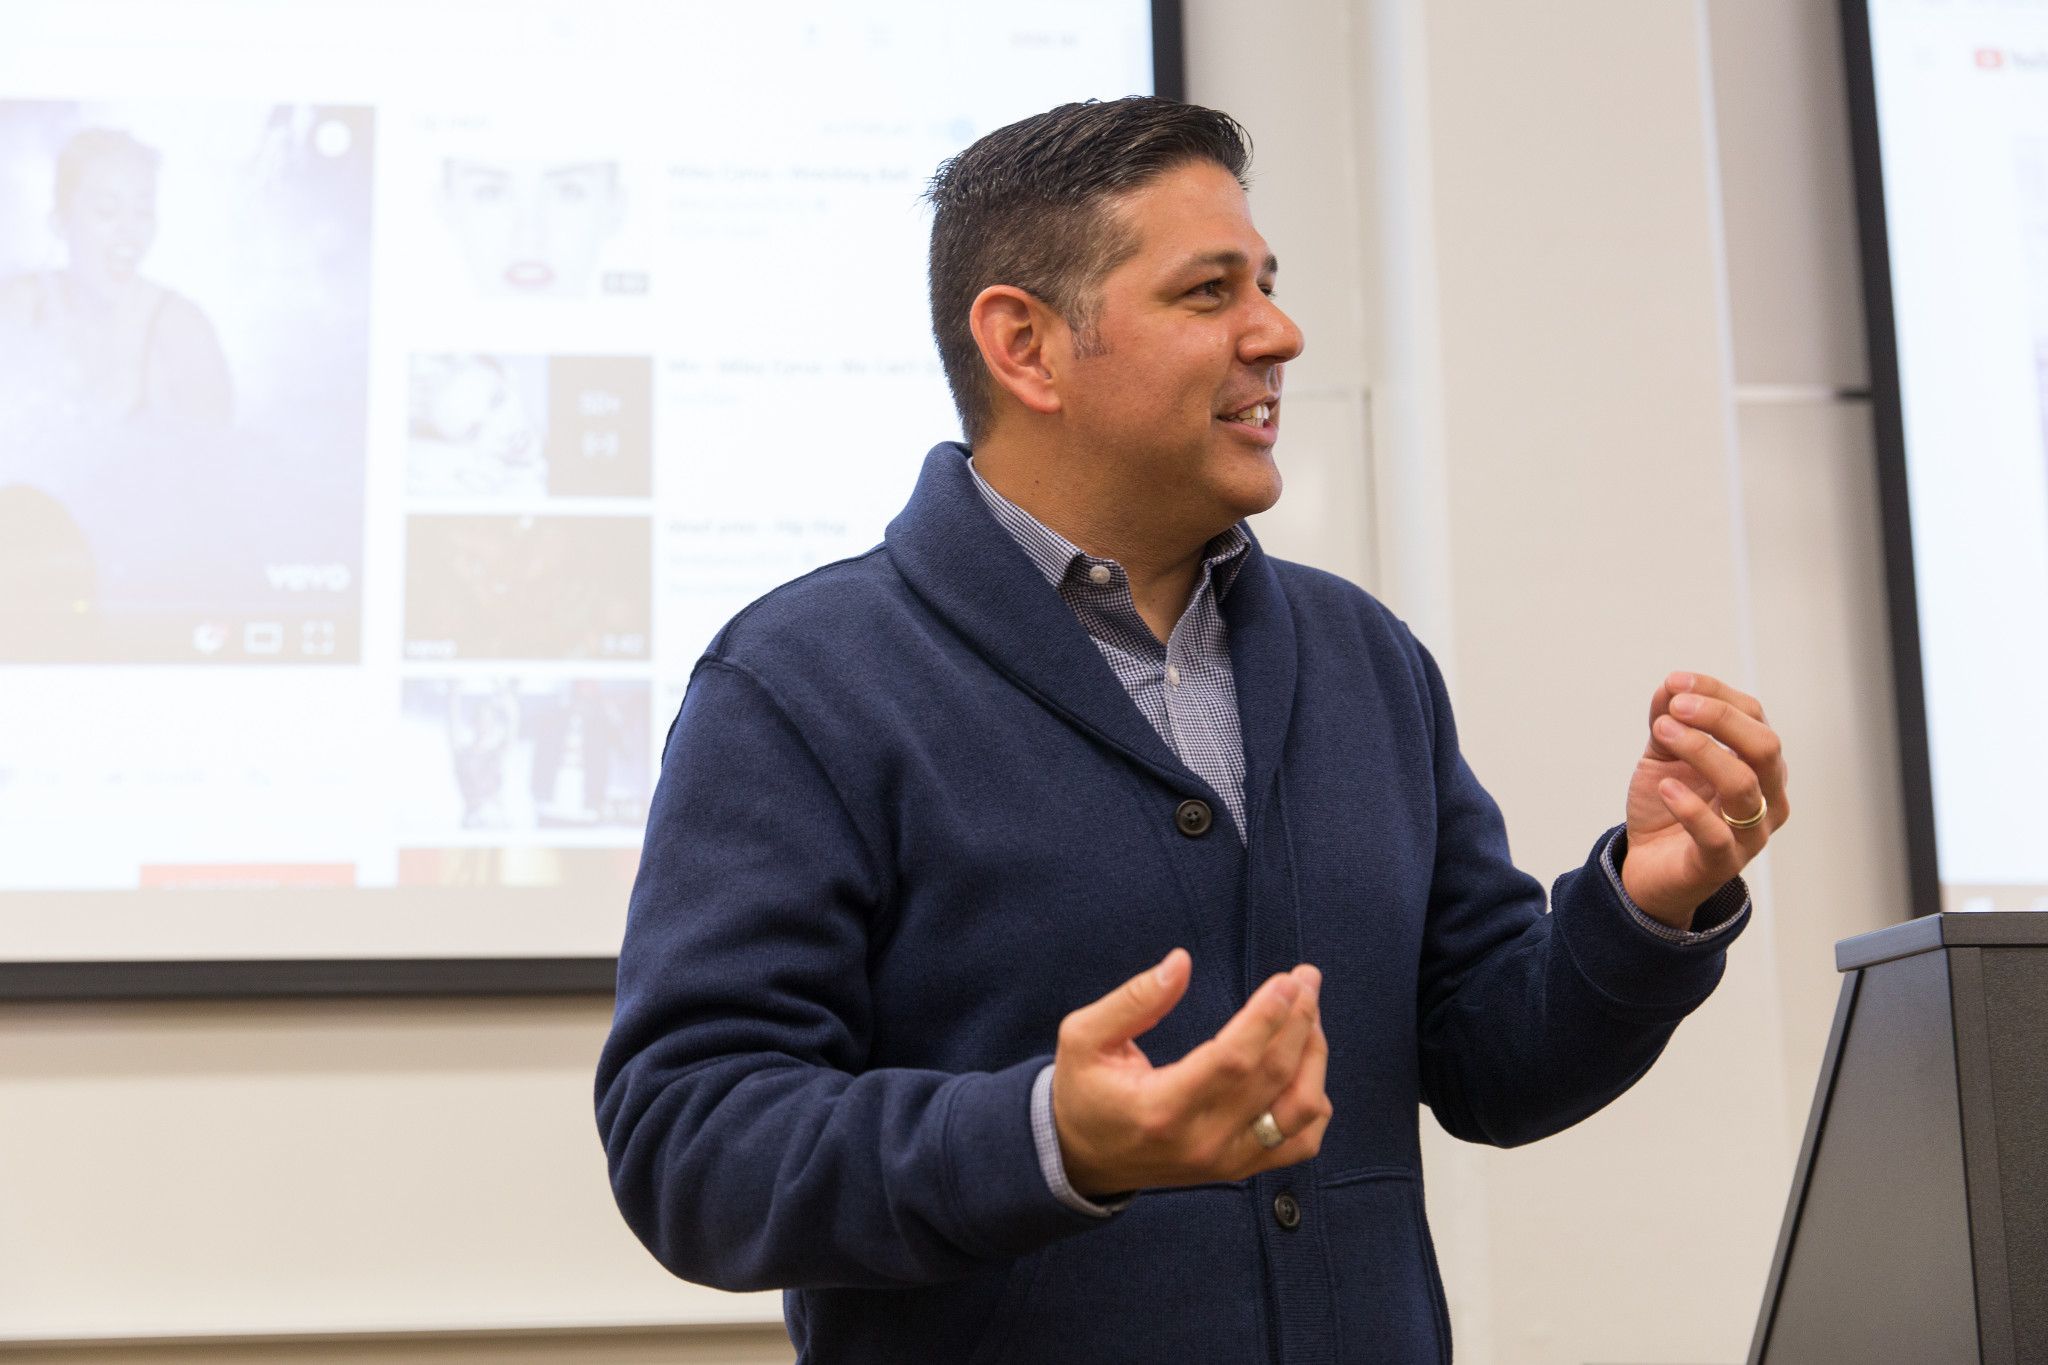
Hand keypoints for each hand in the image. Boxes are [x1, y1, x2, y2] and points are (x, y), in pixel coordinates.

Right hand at [1051, 949, 1329, 1197]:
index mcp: (1162, 1108)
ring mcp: (1226, 1160)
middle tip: (1306, 977)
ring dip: (1314, 1056)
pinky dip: (1315, 1103)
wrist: (1083, 1158)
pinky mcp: (1240, 1168)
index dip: (1267, 1018)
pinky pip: (1300, 1143)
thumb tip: (1181, 962)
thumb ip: (1133, 1000)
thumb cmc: (1084, 1091)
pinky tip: (1305, 1066)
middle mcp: (1202, 1141)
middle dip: (1300, 1020)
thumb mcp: (1084, 1037)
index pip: (1233, 1061)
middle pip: (1274, 1078)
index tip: (1287, 980)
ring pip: (1300, 1111)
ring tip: (1308, 1014)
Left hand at [1621, 671, 1790, 927]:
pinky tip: (1665, 787)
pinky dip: (1689, 806)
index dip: (1716, 694)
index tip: (1676, 682)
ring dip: (1701, 751)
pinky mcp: (1723, 864)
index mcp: (1759, 764)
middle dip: (1719, 718)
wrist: (1648, 867)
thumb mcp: (1663, 756)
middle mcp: (1767, 797)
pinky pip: (1717, 834)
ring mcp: (1750, 833)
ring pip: (1743, 785)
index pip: (1754, 716)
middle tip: (1675, 707)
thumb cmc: (1666, 808)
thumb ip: (1668, 720)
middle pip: (1763, 746)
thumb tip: (1671, 685)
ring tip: (1663, 733)